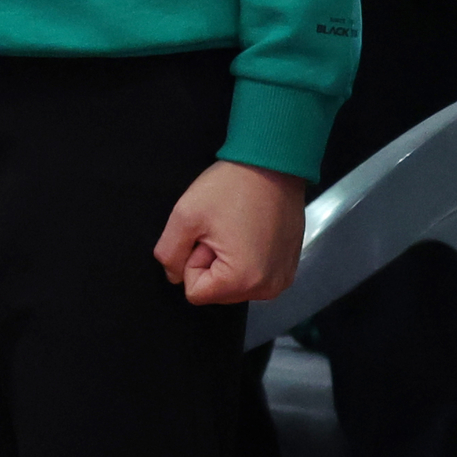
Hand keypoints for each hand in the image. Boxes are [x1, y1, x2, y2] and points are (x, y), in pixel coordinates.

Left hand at [153, 159, 306, 304]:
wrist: (272, 164)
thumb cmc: (231, 186)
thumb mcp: (186, 215)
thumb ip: (169, 253)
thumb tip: (173, 276)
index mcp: (243, 281)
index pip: (195, 292)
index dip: (193, 260)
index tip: (207, 234)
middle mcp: (267, 289)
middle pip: (216, 291)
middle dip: (211, 261)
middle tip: (222, 229)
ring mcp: (281, 280)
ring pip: (233, 284)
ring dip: (227, 259)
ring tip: (236, 228)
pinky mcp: (287, 269)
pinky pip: (253, 275)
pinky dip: (246, 257)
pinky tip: (250, 230)